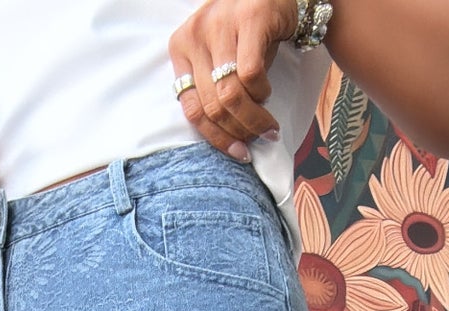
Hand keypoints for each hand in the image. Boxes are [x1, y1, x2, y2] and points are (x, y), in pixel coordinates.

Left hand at [169, 0, 300, 155]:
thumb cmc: (247, 31)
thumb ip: (213, 89)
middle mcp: (195, 35)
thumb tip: (228, 137)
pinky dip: (261, 92)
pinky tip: (267, 93)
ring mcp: (220, 25)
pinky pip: (250, 74)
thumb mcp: (220, 58)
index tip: (238, 151)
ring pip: (230, 95)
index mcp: (181, 47)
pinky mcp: (249, 19)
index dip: (216, 137)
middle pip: (212, 106)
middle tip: (258, 138)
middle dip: (238, 131)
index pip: (191, 108)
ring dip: (252, 118)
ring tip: (267, 124)